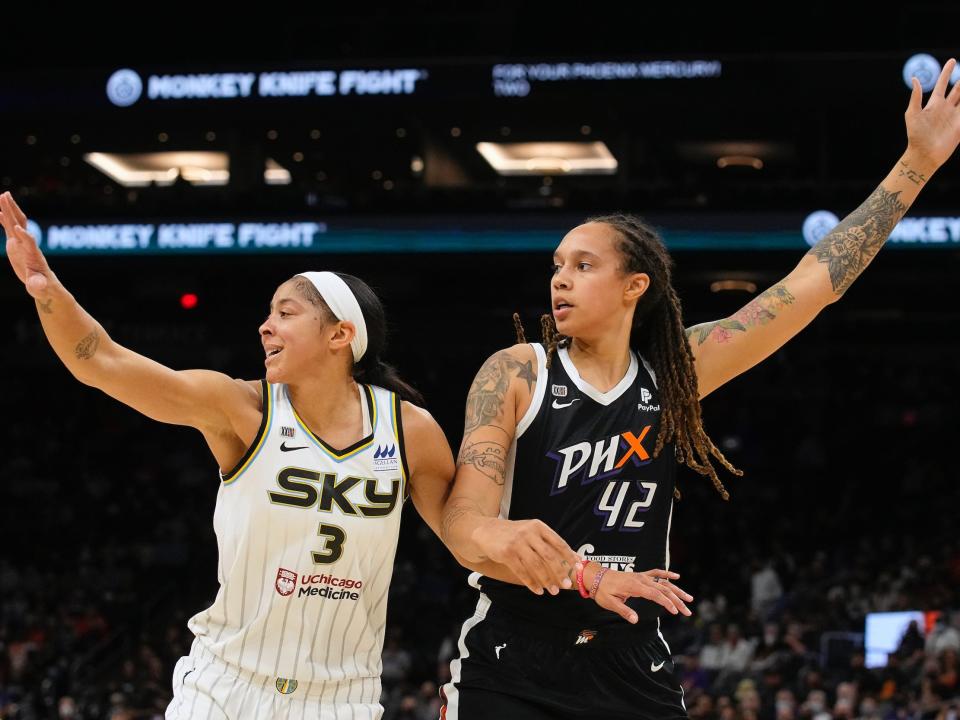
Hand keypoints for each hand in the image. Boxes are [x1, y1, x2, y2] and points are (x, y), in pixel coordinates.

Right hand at [1, 192, 56, 298]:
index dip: (25, 236)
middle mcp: (28, 245)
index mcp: (33, 255)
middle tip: (6, 196)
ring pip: (16, 222)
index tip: (18, 229)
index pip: (30, 242)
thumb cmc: (42, 286)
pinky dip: (4, 219)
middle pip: (22, 224)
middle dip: (14, 211)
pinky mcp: (16, 244)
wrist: (43, 284)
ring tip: (3, 195)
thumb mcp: (39, 288)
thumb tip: (37, 286)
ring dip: (9, 209)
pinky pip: (9, 228)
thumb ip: (37, 285)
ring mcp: (22, 242)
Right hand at [474, 518, 580, 594]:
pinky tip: (538, 591)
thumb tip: (573, 557)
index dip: (569, 556)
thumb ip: (549, 543)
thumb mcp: (532, 532)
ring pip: (536, 565)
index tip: (578, 568)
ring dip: (546, 580)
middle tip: (567, 585)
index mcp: (538, 526)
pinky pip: (522, 571)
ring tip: (554, 591)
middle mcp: (528, 533)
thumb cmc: (514, 534)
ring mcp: (517, 543)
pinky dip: (531, 583)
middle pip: (549, 555)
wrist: (486, 531)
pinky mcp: (506, 553)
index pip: (558, 542)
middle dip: (560, 571)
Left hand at [582, 565, 692, 623]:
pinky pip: (656, 573)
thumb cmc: (602, 591)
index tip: (675, 611)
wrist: (595, 577)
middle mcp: (641, 579)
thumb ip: (623, 611)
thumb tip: (635, 620)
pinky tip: (676, 576)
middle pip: (663, 589)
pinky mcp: (640, 575)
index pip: (655, 594)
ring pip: (663, 582)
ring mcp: (641, 576)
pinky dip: (666, 574)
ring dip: (676, 590)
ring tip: (688, 598)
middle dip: (677, 599)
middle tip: (688, 610)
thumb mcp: (610, 603)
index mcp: (634, 586)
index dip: (667, 602)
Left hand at [905, 57, 959, 171]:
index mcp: (934, 104)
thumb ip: (915, 96)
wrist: (924, 154)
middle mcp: (946, 108)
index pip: (942, 84)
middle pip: (958, 89)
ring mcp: (955, 116)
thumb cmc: (916, 135)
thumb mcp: (913, 114)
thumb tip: (915, 78)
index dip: (947, 72)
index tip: (952, 60)